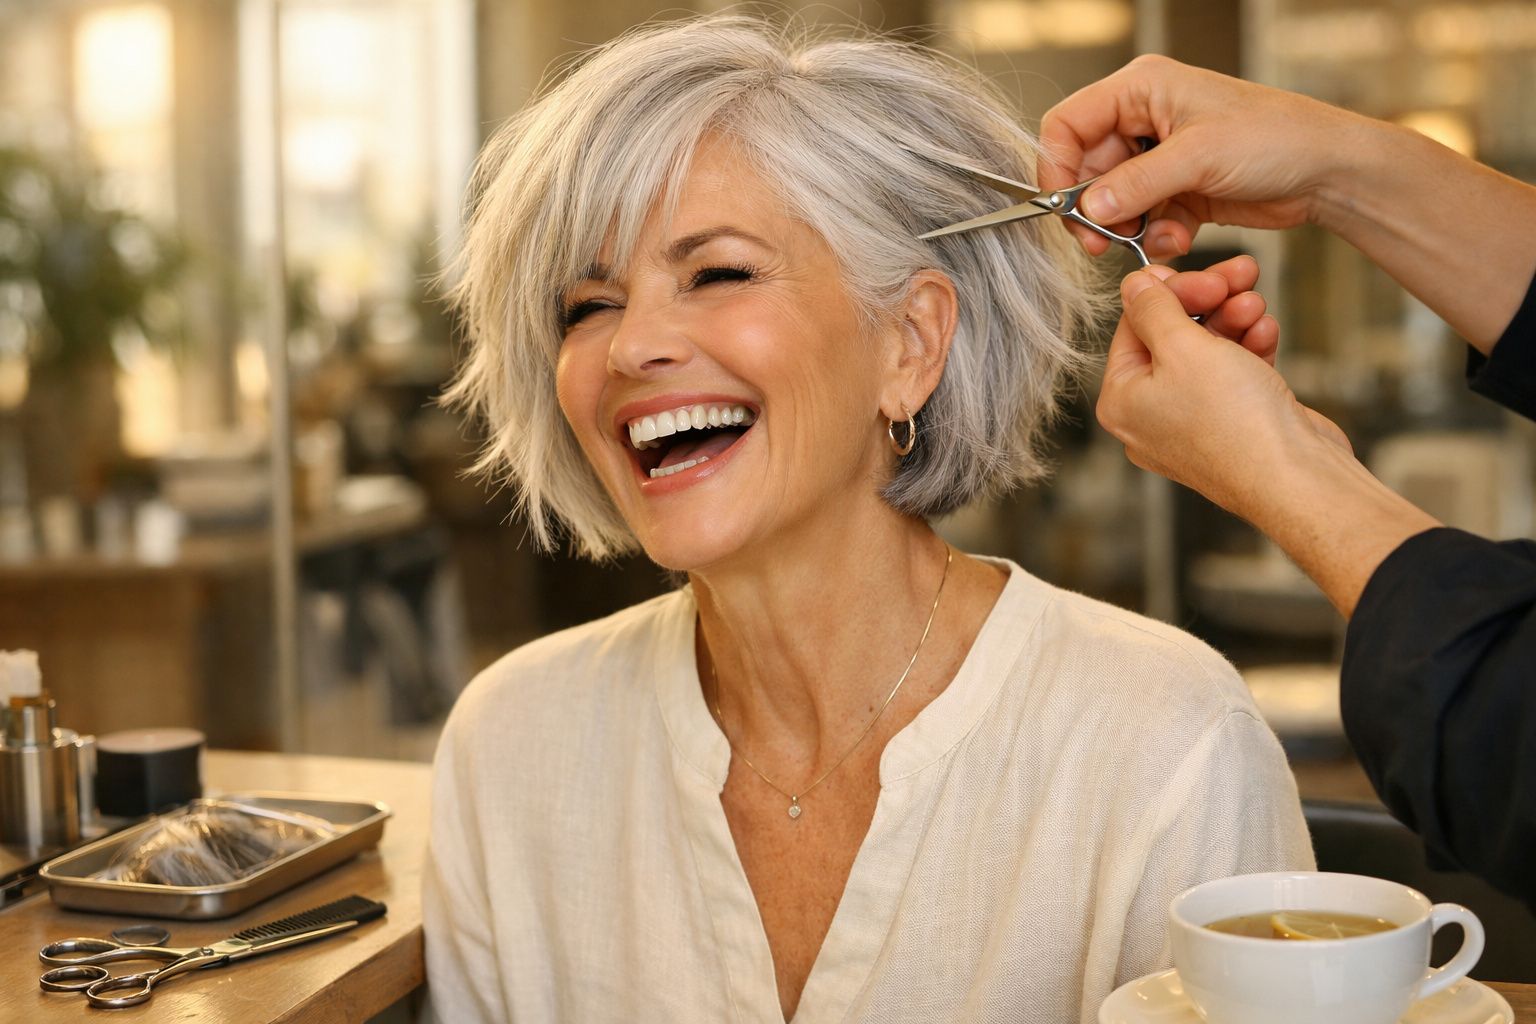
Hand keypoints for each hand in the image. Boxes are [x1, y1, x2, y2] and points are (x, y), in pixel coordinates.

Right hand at [1039, 56, 1366, 260]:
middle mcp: (1144, 120)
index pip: (1068, 125)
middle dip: (1094, 209)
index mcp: (1141, 89)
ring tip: (1158, 238)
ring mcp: (1160, 157)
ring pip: (1112, 201)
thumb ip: (1136, 185)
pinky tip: (1182, 238)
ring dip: (1129, 227)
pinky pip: (1143, 220)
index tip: (1063, 208)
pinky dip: (1156, 236)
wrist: (1326, 171)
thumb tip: (1087, 210)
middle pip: (1085, 169)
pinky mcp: (1177, 190)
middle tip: (1101, 242)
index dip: (1056, 167)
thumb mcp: (1198, 157)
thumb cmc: (1276, 138)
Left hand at [1097, 260, 1350, 520]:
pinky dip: (1250, 348)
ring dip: (1234, 320)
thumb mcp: (1183, 347)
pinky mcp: (1232, 423)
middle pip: (1172, 335)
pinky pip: (1234, 373)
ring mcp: (1191, 422)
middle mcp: (1149, 415)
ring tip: (1258, 305)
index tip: (1201, 270)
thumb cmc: (1233, 421)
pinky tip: (1267, 332)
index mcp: (1121, 400)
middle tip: (1239, 275)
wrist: (1295, 477)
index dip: (1169, 290)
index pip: (1133, 326)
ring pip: (1208, 351)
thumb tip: (1133, 284)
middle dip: (1209, 301)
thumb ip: (1154, 309)